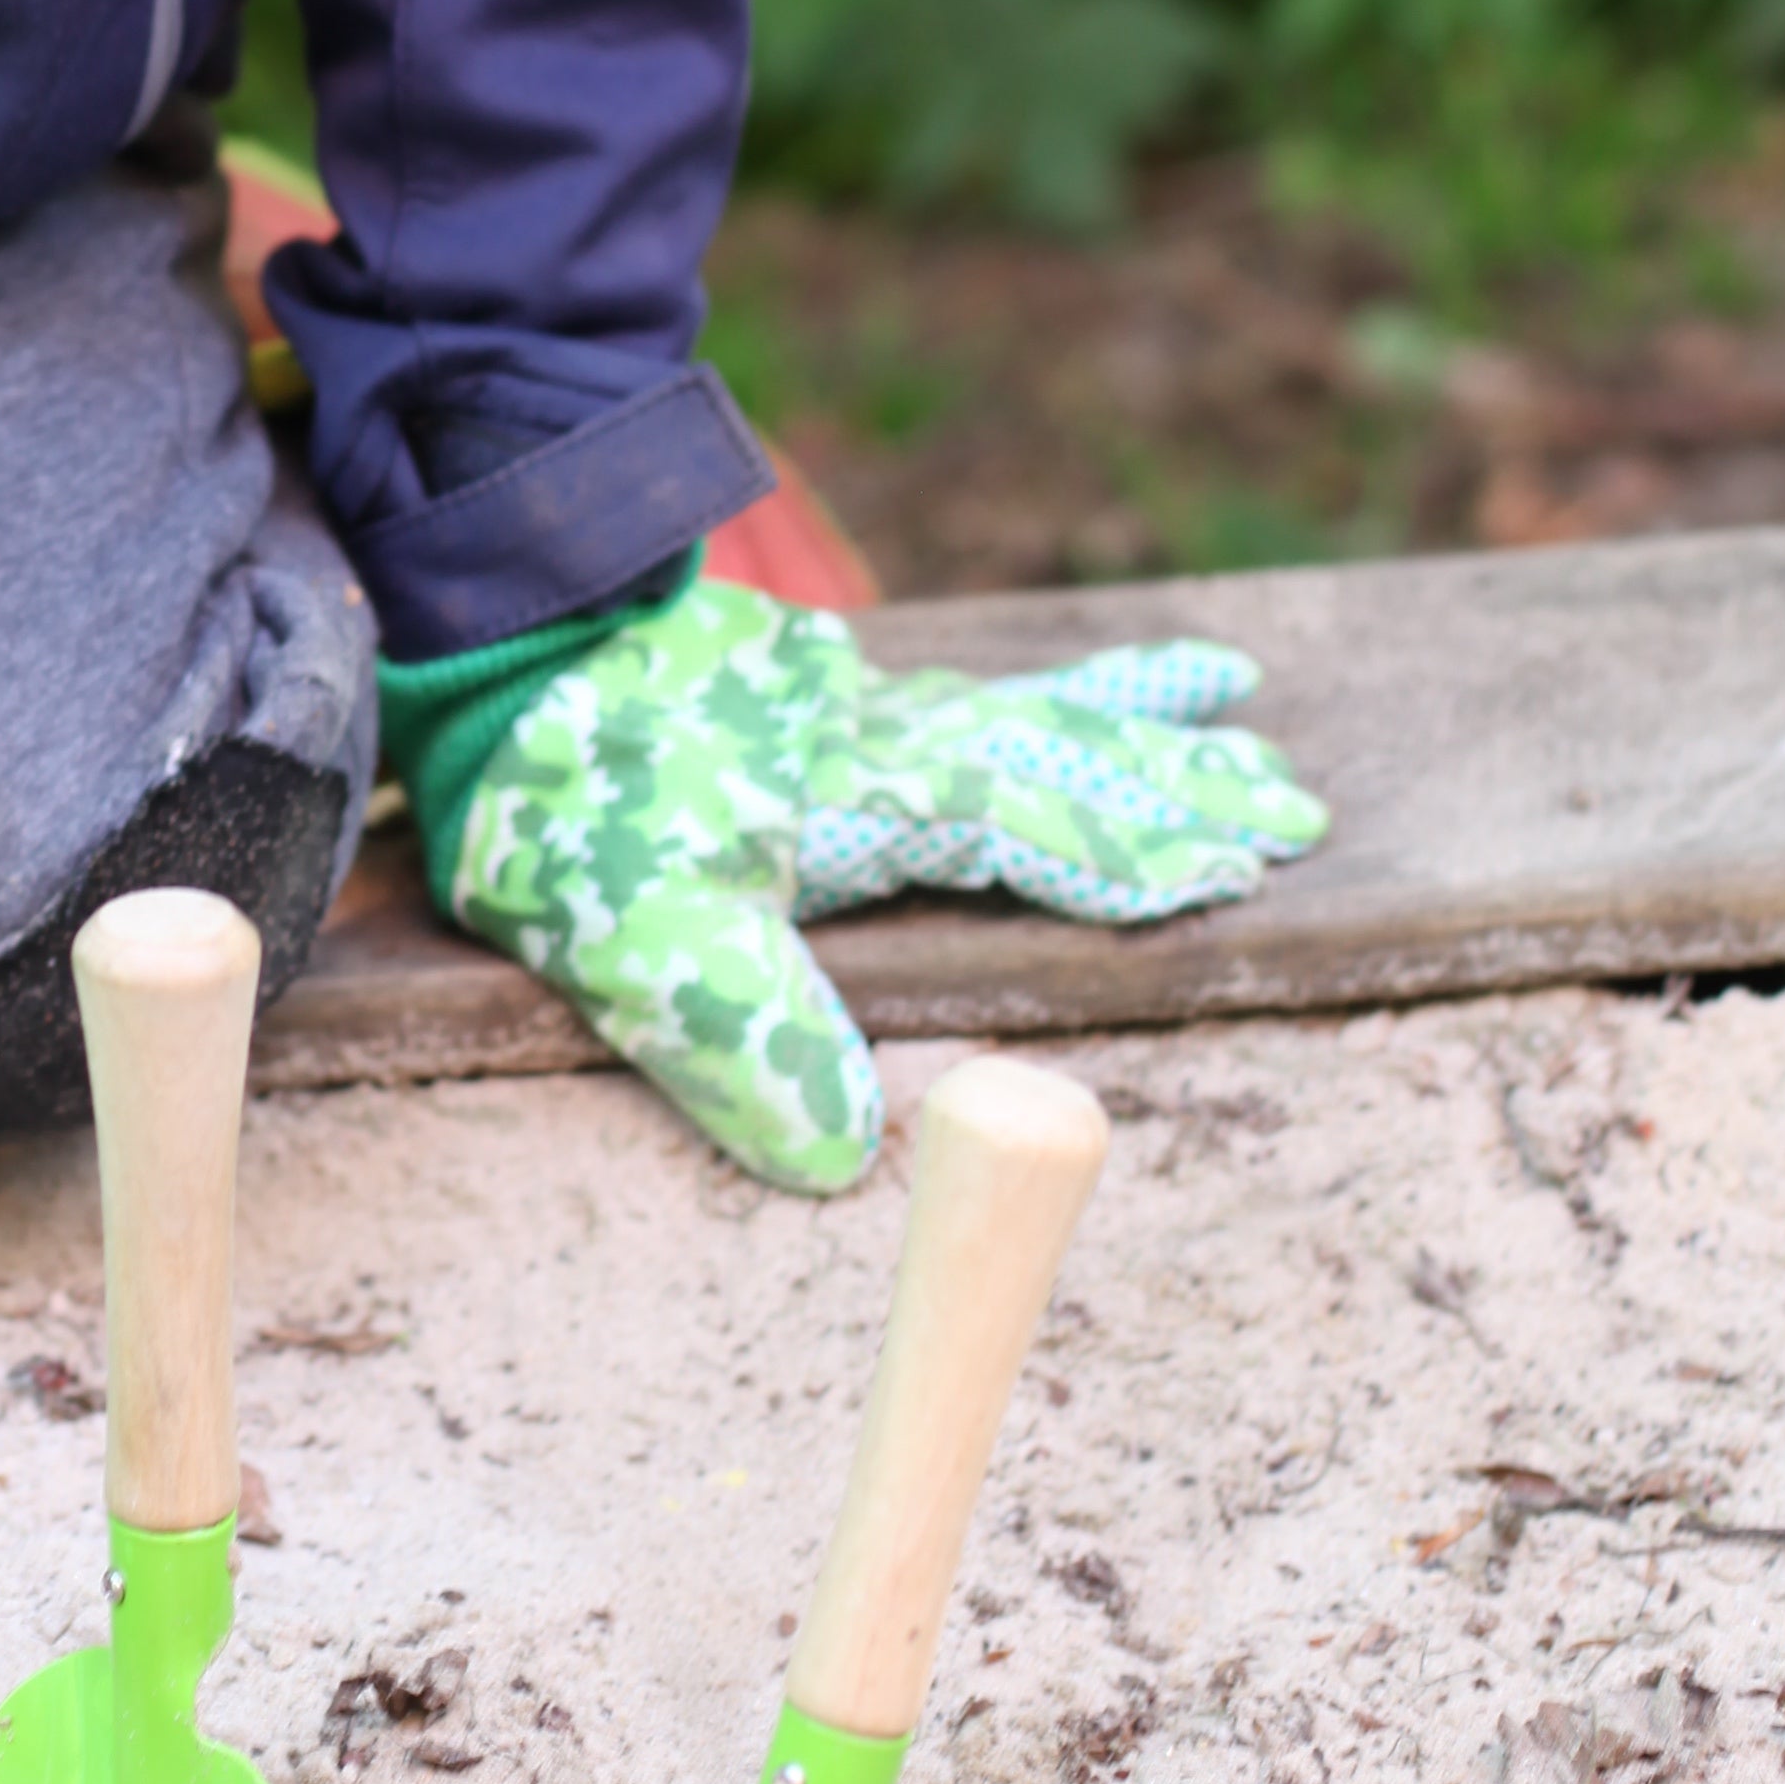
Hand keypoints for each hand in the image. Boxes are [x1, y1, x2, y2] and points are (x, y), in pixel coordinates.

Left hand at [442, 575, 1327, 1193]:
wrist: (488, 627)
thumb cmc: (563, 792)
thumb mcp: (639, 938)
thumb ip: (750, 1037)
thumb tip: (851, 1156)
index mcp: (868, 801)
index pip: (1038, 831)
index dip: (1137, 856)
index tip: (1243, 869)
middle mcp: (878, 740)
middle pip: (1059, 758)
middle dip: (1174, 784)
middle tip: (1296, 797)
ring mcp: (838, 702)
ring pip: (1014, 708)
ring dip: (1120, 715)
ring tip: (1229, 689)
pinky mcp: (788, 686)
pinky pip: (943, 686)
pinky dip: (1012, 686)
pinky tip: (1014, 699)